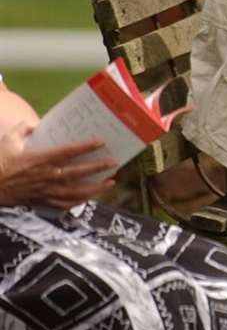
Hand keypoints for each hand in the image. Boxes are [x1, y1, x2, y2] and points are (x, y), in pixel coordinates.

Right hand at [0, 135, 115, 209]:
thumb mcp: (7, 141)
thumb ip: (23, 130)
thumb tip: (35, 125)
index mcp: (39, 159)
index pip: (68, 151)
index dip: (86, 146)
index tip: (101, 142)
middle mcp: (46, 176)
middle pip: (77, 172)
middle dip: (97, 167)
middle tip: (114, 163)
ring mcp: (44, 191)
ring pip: (75, 192)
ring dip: (94, 188)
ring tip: (110, 183)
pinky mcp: (40, 201)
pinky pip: (63, 204)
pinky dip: (78, 202)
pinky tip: (89, 198)